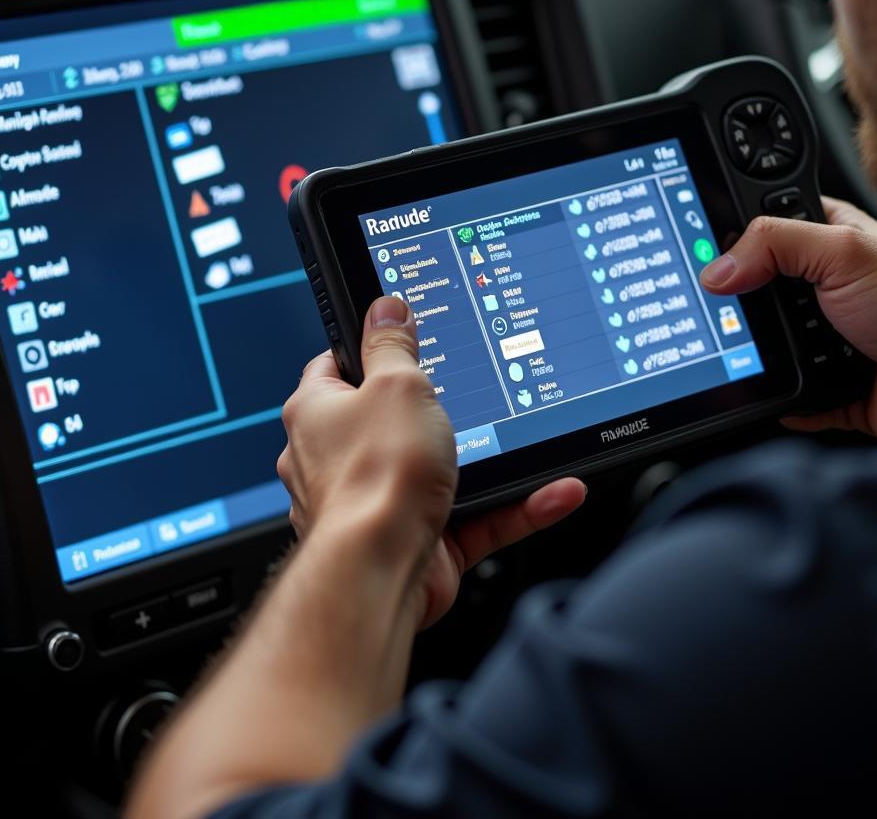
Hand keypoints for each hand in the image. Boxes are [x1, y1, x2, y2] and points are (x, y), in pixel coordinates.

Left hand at [278, 296, 586, 626]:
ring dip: (492, 460)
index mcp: (320, 412)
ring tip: (531, 441)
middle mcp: (341, 458)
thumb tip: (385, 309)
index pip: (342, 365)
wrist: (380, 569)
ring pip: (445, 471)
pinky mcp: (419, 540)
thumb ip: (393, 345)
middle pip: (394, 418)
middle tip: (477, 389)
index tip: (410, 338)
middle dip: (438, 408)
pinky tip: (556, 492)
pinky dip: (517, 505)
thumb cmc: (375, 477)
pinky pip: (477, 516)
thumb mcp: (395, 384)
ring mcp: (380, 502)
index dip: (376, 348)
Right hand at [700, 198, 876, 441]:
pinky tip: (777, 389)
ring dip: (761, 354)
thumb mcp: (844, 253)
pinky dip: (779, 397)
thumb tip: (717, 269)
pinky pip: (785, 393)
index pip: (763, 227)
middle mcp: (821, 286)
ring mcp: (823, 337)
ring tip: (764, 349)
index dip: (732, 236)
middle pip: (753, 290)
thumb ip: (775, 243)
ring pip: (764, 345)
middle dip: (740, 303)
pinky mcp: (826, 384)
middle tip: (727, 305)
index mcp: (826, 239)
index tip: (701, 252)